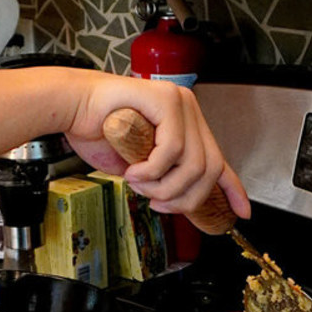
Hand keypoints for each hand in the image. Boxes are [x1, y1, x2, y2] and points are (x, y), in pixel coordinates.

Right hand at [63, 76, 249, 225]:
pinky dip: (152, 170)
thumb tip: (176, 200)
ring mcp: (179, 102)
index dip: (233, 189)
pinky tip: (132, 172)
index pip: (219, 159)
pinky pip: (172, 149)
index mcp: (185, 124)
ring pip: (194, 162)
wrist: (70, 107)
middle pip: (210, 168)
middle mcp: (188, 110)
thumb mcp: (137, 165)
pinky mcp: (165, 99)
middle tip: (157, 204)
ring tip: (139, 186)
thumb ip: (160, 178)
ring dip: (165, 186)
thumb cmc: (95, 131)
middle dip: (185, 197)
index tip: (241, 212)